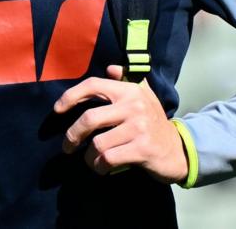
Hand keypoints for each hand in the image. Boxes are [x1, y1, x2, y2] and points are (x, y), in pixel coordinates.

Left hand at [53, 65, 187, 183]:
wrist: (179, 149)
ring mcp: (138, 128)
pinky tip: (101, 168)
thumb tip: (110, 68)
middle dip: (72, 135)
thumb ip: (126, 81)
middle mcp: (133, 106)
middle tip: (67, 146)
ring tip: (91, 160)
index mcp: (129, 91)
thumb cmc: (154, 123)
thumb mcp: (145, 97)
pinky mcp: (142, 149)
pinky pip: (108, 159)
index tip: (57, 109)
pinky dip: (99, 167)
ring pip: (97, 144)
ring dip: (88, 157)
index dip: (70, 96)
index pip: (93, 85)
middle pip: (89, 119)